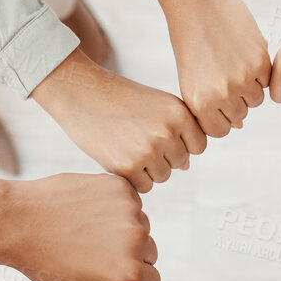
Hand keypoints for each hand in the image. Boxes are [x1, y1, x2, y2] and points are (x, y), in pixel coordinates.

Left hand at [0, 174, 160, 280]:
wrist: (18, 221)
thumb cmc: (46, 262)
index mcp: (128, 271)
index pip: (151, 280)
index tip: (110, 275)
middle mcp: (135, 239)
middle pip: (150, 252)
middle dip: (131, 255)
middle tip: (97, 252)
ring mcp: (129, 210)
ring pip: (141, 225)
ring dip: (125, 229)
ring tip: (89, 232)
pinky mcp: (119, 186)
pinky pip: (130, 201)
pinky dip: (115, 207)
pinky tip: (88, 213)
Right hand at [30, 50, 206, 192]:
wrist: (82, 94)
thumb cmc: (120, 98)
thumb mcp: (156, 104)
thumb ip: (178, 131)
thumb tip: (187, 166)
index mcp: (179, 112)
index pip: (198, 146)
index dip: (180, 143)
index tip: (159, 132)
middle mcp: (167, 131)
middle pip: (179, 162)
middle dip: (162, 155)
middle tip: (137, 137)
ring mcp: (147, 150)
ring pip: (163, 176)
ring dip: (148, 168)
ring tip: (128, 145)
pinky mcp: (127, 166)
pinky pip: (144, 186)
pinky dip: (133, 177)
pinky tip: (119, 155)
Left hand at [134, 0, 270, 138]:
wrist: (197, 2)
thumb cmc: (191, 40)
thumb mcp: (192, 78)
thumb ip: (211, 105)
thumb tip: (240, 125)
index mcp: (198, 102)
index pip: (220, 130)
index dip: (221, 116)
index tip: (217, 98)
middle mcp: (220, 95)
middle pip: (240, 115)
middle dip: (236, 100)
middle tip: (225, 74)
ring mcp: (242, 80)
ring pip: (256, 99)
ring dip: (249, 85)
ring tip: (233, 62)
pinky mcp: (259, 62)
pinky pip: (267, 80)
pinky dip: (259, 70)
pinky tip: (243, 52)